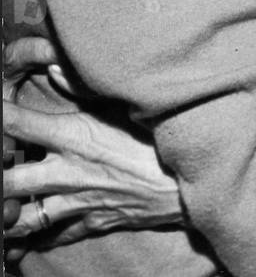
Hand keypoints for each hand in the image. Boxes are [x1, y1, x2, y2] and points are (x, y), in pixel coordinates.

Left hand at [3, 101, 182, 243]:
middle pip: (10, 181)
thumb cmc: (157, 139)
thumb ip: (83, 87)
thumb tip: (53, 68)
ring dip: (8, 214)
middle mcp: (67, 172)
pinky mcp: (90, 222)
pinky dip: (37, 237)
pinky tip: (23, 237)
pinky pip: (54, 236)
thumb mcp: (124, 104)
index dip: (0, 116)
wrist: (187, 184)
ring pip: (24, 217)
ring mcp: (76, 202)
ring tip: (1, 209)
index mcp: (74, 136)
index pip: (20, 124)